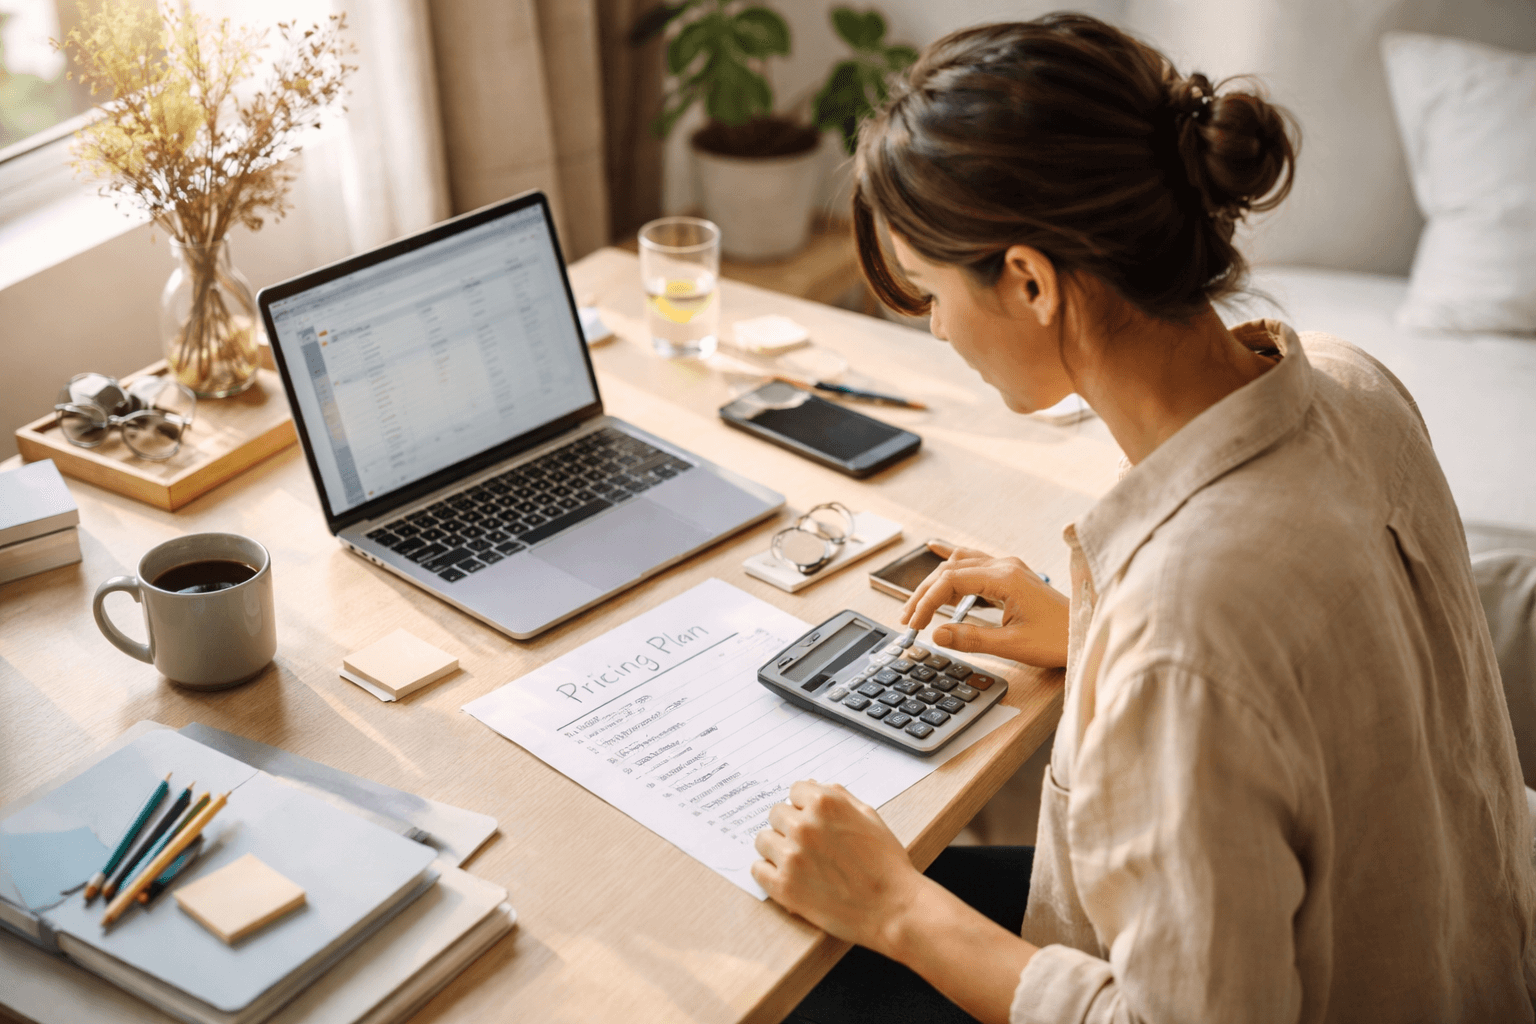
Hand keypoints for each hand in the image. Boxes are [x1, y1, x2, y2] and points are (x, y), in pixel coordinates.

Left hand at [751, 780, 924, 956]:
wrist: (893, 908)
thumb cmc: (886, 864)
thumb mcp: (870, 817)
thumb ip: (840, 797)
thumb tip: (814, 785)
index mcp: (826, 804)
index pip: (794, 790)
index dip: (804, 805)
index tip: (811, 819)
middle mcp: (804, 826)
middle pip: (776, 814)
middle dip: (789, 825)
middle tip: (808, 844)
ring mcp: (791, 857)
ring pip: (763, 840)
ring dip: (777, 847)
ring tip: (798, 862)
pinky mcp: (783, 887)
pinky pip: (757, 869)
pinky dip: (768, 872)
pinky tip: (787, 876)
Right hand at [901, 541, 1068, 667]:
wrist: (1085, 635)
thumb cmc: (1057, 640)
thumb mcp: (1012, 645)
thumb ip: (971, 638)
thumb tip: (936, 634)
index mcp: (1005, 579)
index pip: (950, 581)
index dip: (926, 602)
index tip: (914, 624)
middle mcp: (1005, 566)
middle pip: (950, 570)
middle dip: (924, 593)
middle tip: (907, 618)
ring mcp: (1008, 568)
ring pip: (959, 564)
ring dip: (935, 581)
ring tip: (916, 603)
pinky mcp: (1011, 576)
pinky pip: (974, 561)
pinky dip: (952, 559)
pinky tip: (935, 548)